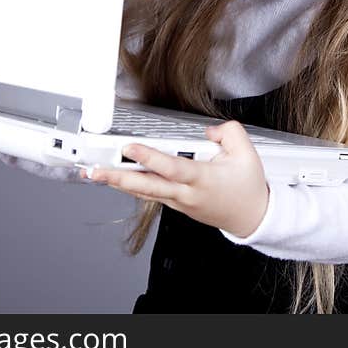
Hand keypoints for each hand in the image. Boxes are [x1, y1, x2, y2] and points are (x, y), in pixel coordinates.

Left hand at [81, 120, 269, 237]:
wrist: (252, 217)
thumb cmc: (248, 188)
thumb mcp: (247, 153)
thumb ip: (229, 132)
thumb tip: (208, 130)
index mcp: (202, 180)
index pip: (171, 168)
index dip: (149, 158)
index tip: (129, 148)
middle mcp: (186, 194)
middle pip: (147, 186)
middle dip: (118, 178)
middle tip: (96, 171)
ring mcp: (179, 202)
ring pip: (145, 192)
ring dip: (119, 183)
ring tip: (96, 174)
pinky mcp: (177, 205)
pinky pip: (150, 195)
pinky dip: (132, 187)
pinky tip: (118, 181)